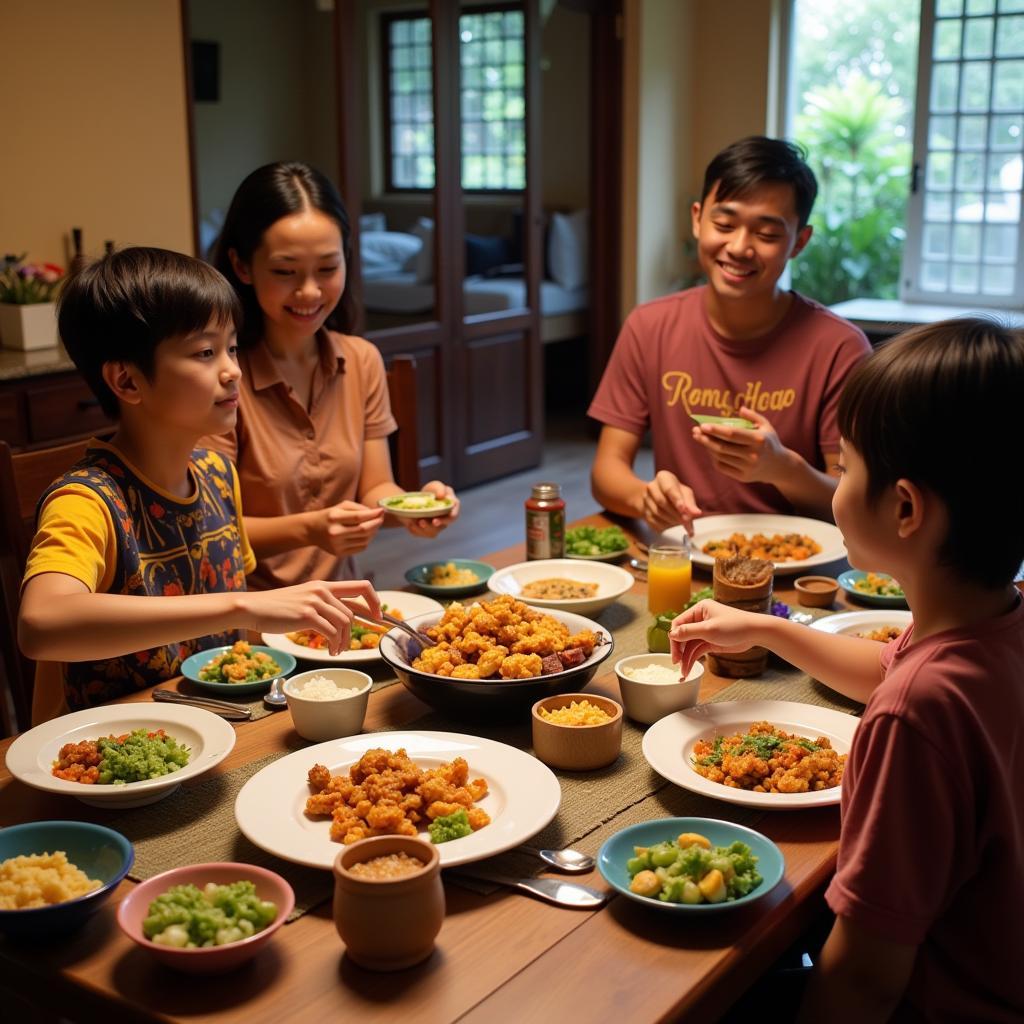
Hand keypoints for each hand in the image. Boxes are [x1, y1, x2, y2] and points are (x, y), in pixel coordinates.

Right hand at [240, 580, 380, 655]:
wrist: (252, 607)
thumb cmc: (277, 607)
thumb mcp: (305, 599)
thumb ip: (324, 605)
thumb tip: (343, 619)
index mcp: (325, 585)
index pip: (362, 587)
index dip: (375, 602)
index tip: (378, 617)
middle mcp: (322, 590)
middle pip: (353, 612)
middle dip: (358, 631)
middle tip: (354, 644)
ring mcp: (315, 602)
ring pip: (344, 623)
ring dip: (344, 641)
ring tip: (337, 650)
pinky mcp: (306, 615)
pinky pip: (331, 632)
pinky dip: (335, 644)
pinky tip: (330, 651)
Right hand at [314, 501, 385, 556]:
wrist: (311, 530)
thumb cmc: (329, 515)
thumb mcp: (340, 506)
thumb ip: (358, 508)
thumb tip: (377, 513)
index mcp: (334, 518)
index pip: (358, 517)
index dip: (373, 514)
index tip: (381, 511)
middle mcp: (335, 532)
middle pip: (363, 530)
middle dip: (376, 524)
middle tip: (381, 518)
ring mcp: (337, 545)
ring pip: (364, 540)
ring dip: (373, 532)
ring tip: (374, 525)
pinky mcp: (339, 553)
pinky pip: (360, 548)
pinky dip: (367, 541)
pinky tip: (367, 534)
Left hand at [401, 480, 459, 538]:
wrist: (417, 500)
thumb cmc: (432, 491)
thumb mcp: (436, 486)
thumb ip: (440, 489)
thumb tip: (442, 496)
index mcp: (451, 509)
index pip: (454, 514)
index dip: (451, 516)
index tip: (447, 516)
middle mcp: (445, 520)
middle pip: (443, 525)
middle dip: (437, 524)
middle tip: (429, 521)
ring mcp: (436, 528)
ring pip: (432, 532)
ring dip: (424, 528)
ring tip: (416, 521)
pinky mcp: (426, 532)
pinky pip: (421, 534)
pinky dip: (415, 529)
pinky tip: (410, 523)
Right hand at [641, 471, 701, 533]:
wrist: (658, 498)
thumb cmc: (676, 493)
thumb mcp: (685, 493)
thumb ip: (690, 503)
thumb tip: (696, 513)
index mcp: (663, 477)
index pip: (669, 489)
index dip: (677, 500)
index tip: (684, 510)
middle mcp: (651, 487)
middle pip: (662, 502)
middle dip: (676, 513)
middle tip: (687, 521)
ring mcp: (645, 500)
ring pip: (657, 513)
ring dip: (671, 521)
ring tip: (681, 523)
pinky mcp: (643, 512)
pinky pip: (653, 522)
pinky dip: (665, 526)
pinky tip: (672, 525)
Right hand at [669, 599, 764, 675]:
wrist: (756, 633)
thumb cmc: (735, 626)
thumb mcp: (709, 629)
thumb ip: (688, 632)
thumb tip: (671, 634)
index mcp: (699, 610)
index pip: (679, 623)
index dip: (674, 638)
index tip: (674, 651)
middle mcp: (700, 619)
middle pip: (683, 635)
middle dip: (679, 650)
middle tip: (676, 663)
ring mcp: (705, 631)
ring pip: (690, 645)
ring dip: (686, 658)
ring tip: (684, 672)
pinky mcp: (711, 641)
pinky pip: (698, 650)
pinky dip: (693, 659)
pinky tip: (689, 668)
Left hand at [691, 406, 792, 484]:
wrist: (779, 467)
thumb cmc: (769, 442)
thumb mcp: (766, 426)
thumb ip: (753, 416)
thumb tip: (740, 409)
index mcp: (758, 440)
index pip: (732, 434)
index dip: (716, 430)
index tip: (703, 425)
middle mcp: (753, 455)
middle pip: (722, 447)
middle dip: (706, 439)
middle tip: (695, 431)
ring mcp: (747, 468)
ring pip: (720, 457)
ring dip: (707, 447)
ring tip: (700, 438)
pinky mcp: (742, 477)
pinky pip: (722, 467)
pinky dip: (713, 458)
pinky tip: (710, 449)